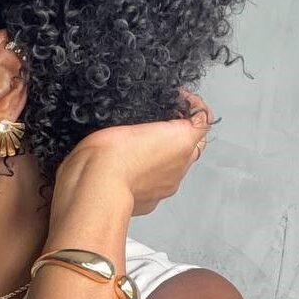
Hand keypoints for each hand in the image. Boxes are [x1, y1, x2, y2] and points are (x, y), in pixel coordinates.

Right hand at [47, 89, 213, 233]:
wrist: (96, 186)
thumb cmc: (109, 153)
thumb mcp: (128, 116)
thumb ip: (148, 118)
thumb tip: (149, 123)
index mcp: (182, 141)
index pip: (203, 118)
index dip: (191, 105)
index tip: (177, 98)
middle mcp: (181, 165)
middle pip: (196, 144)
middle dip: (184, 131)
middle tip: (165, 120)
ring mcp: (168, 185)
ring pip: (178, 166)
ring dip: (168, 155)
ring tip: (145, 145)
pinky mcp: (152, 200)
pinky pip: (158, 184)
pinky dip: (152, 175)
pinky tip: (133, 168)